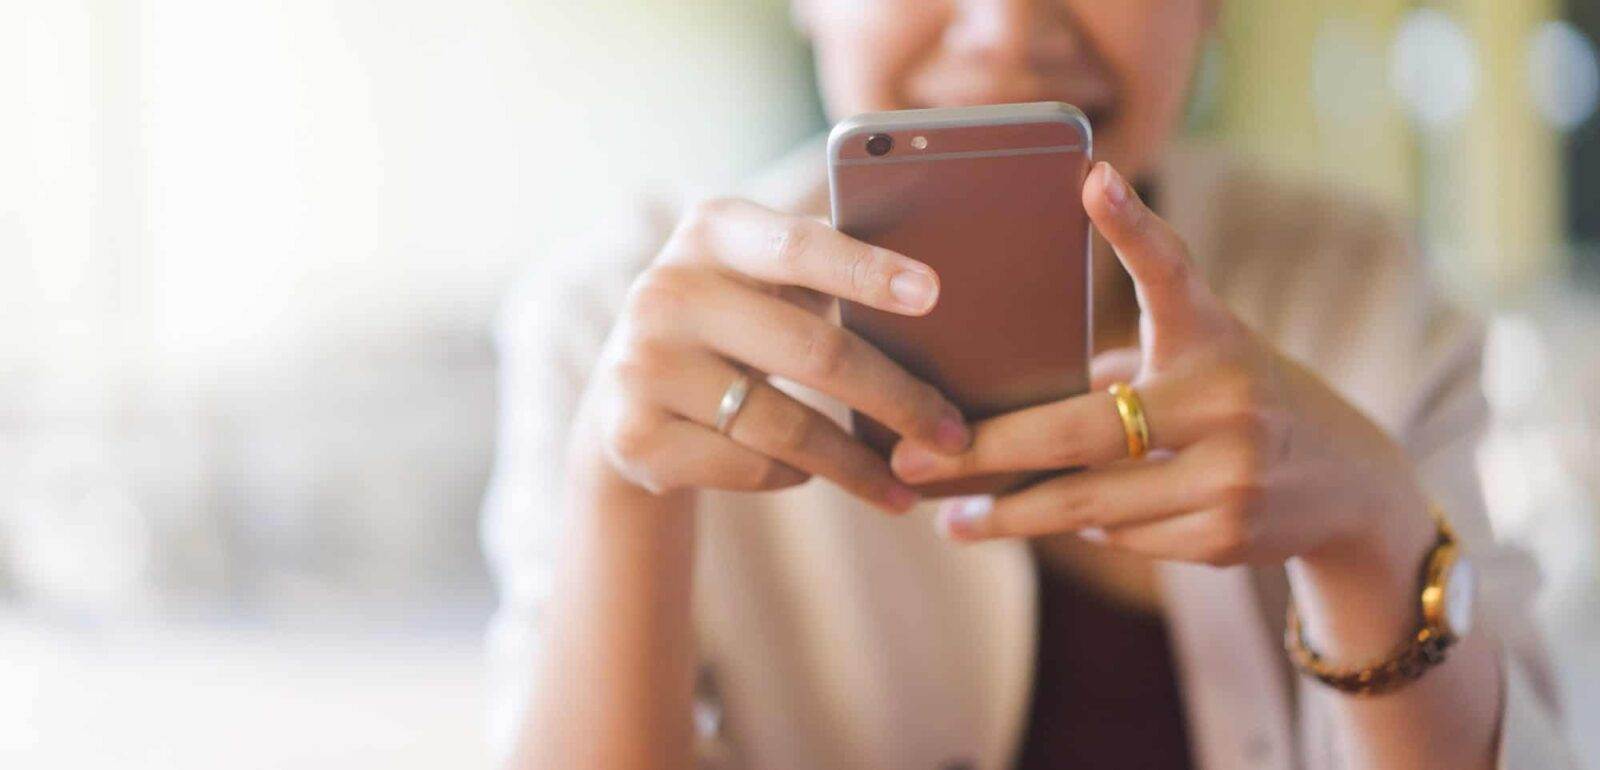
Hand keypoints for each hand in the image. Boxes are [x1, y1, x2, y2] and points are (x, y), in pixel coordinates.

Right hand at [583, 197, 969, 512]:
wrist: (625, 395)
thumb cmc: (735, 322)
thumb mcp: (761, 278)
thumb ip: (825, 270)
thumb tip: (937, 301)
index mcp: (712, 232)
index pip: (799, 246)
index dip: (867, 269)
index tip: (932, 294)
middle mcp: (667, 291)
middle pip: (814, 351)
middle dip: (898, 399)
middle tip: (954, 435)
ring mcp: (642, 366)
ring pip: (785, 427)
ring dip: (857, 465)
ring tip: (906, 486)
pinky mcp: (634, 436)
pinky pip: (750, 467)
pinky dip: (793, 475)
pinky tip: (810, 474)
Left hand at [891, 162, 1429, 566]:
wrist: (1346, 483)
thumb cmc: (1236, 399)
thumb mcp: (1201, 358)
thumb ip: (1119, 364)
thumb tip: (991, 396)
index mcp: (1212, 335)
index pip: (1171, 271)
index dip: (1131, 225)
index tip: (1091, 178)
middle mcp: (1228, 397)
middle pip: (1080, 430)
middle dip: (986, 451)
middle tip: (915, 457)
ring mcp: (1234, 472)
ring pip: (1090, 502)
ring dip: (1016, 512)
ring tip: (954, 515)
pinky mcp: (1229, 535)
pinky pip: (1122, 538)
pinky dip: (1085, 530)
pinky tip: (1055, 524)